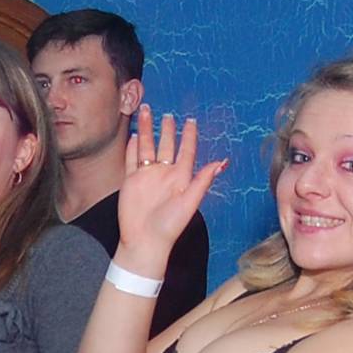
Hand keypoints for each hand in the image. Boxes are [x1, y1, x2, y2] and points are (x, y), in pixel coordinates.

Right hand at [115, 105, 226, 271]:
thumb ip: (202, 180)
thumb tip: (221, 163)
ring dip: (147, 130)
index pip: (186, 151)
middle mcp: (164, 174)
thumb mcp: (190, 202)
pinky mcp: (131, 181)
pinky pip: (132, 160)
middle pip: (166, 145)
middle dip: (167, 129)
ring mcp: (147, 177)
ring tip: (146, 112)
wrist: (144, 241)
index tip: (190, 121)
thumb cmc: (169, 226)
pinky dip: (132, 147)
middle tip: (167, 115)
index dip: (189, 136)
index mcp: (180, 177)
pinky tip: (133, 135)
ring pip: (147, 147)